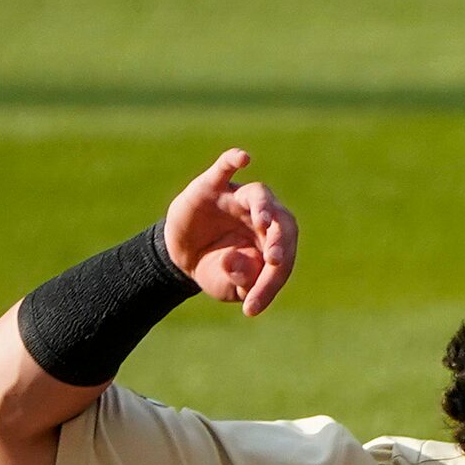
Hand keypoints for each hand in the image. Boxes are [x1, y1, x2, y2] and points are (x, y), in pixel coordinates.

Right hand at [163, 149, 297, 315]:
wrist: (183, 257)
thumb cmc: (216, 271)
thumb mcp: (227, 285)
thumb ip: (239, 280)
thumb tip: (236, 262)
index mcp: (274, 244)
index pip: (282, 259)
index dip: (269, 284)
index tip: (251, 307)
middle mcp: (262, 218)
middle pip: (281, 222)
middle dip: (279, 242)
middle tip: (274, 260)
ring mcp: (238, 200)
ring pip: (260, 195)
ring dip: (264, 208)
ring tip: (262, 222)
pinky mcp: (212, 187)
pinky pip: (224, 168)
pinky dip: (232, 161)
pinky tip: (243, 157)